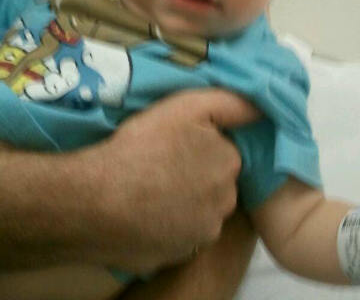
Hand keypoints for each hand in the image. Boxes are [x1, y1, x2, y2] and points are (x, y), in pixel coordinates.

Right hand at [76, 88, 259, 272]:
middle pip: (214, 182)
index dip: (200, 144)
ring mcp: (201, 234)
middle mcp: (224, 204)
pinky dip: (166, 224)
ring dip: (182, 201)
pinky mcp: (177, 256)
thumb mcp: (186, 107)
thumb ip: (229, 104)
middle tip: (160, 163)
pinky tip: (144, 211)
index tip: (175, 141)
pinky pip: (177, 234)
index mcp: (228, 165)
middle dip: (195, 173)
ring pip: (198, 210)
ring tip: (148, 186)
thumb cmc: (142, 147)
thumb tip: (262, 108)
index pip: (223, 152)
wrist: (96, 200)